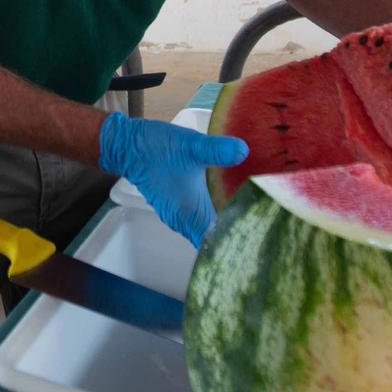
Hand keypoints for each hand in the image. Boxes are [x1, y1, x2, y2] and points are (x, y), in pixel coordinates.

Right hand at [97, 111, 248, 246]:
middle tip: (263, 233)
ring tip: (249, 222)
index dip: (236, 245)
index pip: (217, 242)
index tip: (258, 243)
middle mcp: (184, 220)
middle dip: (234, 239)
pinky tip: (226, 207)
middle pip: (212, 242)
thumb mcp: (191, 145)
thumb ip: (217, 149)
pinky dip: (212, 222)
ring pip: (204, 234)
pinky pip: (197, 224)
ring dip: (222, 231)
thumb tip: (243, 150)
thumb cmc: (157, 148)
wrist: (129, 146)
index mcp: (191, 212)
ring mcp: (178, 216)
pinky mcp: (175, 208)